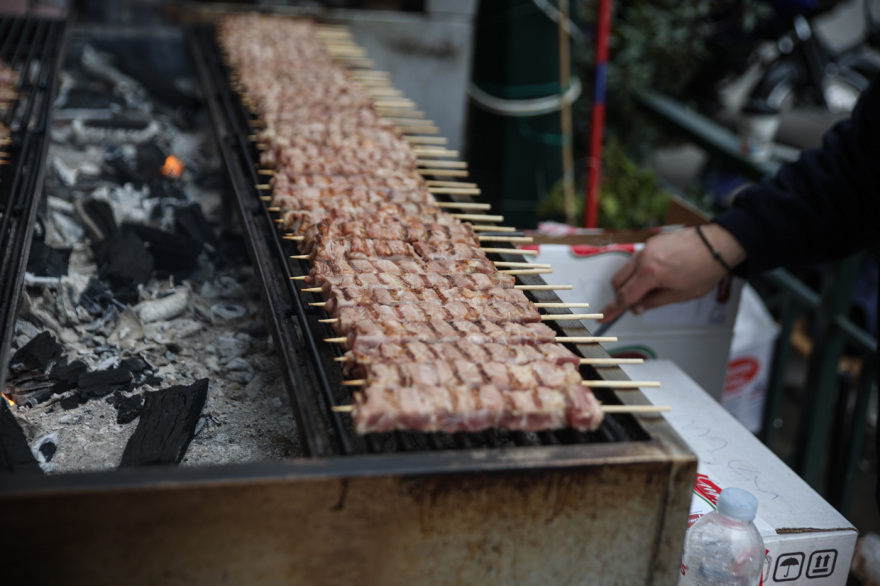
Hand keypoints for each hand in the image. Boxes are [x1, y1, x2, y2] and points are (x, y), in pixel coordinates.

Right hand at [599, 224, 745, 322]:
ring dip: (630, 282)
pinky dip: (640, 270)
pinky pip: (637, 259)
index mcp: (650, 274)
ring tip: (652, 288)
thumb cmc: (705, 269)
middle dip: (621, 295)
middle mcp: (644, 258)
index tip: (603, 317)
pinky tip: (658, 274)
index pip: (625, 296)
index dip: (613, 309)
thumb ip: (654, 301)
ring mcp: (646, 248)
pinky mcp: (652, 242)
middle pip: (618, 281)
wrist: (717, 244)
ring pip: (626, 269)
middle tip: (636, 304)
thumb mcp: (681, 294)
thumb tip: (637, 307)